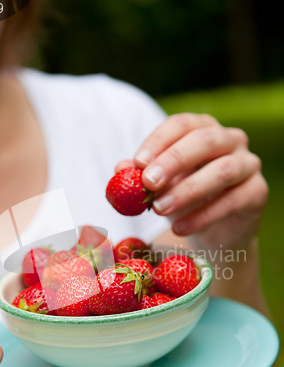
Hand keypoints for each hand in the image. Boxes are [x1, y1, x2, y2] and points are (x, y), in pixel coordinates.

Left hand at [117, 113, 268, 251]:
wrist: (214, 230)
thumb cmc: (183, 199)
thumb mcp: (159, 187)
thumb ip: (140, 176)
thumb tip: (120, 167)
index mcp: (203, 129)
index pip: (181, 124)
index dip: (159, 141)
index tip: (137, 162)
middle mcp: (231, 140)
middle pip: (204, 141)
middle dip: (174, 161)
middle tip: (149, 182)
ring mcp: (248, 164)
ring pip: (222, 171)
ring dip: (187, 191)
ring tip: (160, 209)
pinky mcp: (258, 192)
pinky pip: (232, 201)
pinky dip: (202, 216)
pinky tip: (179, 228)